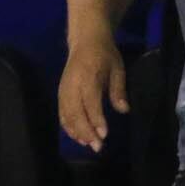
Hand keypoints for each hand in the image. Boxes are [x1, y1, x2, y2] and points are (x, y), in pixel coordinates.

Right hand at [58, 26, 129, 152]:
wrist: (85, 39)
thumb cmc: (104, 54)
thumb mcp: (117, 68)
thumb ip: (118, 89)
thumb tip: (124, 110)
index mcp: (88, 75)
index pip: (90, 101)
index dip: (96, 119)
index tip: (104, 134)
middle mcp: (72, 83)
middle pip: (75, 111)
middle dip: (85, 130)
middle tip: (97, 146)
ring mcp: (64, 88)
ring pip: (66, 114)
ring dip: (76, 131)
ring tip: (88, 144)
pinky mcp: (61, 91)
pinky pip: (61, 112)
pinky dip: (67, 125)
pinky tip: (77, 136)